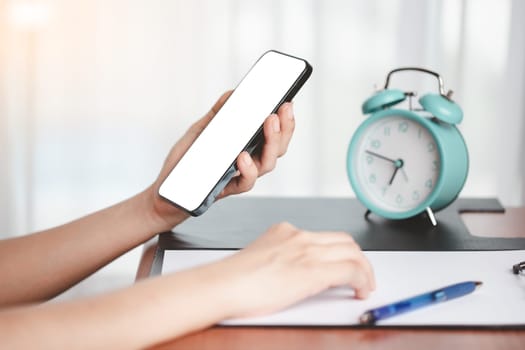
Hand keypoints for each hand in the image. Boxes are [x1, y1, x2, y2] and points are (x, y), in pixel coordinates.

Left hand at [148, 91, 295, 230]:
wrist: (169, 189)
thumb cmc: (187, 161)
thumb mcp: (201, 129)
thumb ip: (219, 113)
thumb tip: (234, 93)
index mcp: (247, 145)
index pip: (274, 132)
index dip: (285, 119)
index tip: (288, 101)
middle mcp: (248, 160)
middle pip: (277, 147)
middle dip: (285, 127)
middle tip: (282, 109)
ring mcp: (240, 174)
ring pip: (267, 163)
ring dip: (272, 143)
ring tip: (269, 123)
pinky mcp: (227, 188)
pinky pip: (245, 182)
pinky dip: (247, 169)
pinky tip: (242, 156)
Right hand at [209, 222, 375, 317]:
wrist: (224, 285)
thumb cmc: (232, 280)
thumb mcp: (259, 258)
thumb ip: (278, 259)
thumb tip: (288, 273)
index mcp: (284, 232)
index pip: (323, 237)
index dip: (340, 251)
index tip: (342, 262)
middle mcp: (299, 237)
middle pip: (344, 241)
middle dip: (357, 258)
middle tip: (360, 274)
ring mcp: (308, 251)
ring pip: (353, 252)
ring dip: (365, 269)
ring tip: (365, 285)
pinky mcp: (315, 271)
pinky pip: (352, 270)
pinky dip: (363, 280)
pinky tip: (361, 291)